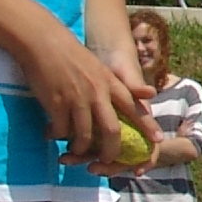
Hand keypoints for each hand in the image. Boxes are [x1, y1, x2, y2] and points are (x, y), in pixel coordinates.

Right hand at [20, 25, 149, 165]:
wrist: (44, 41)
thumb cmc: (71, 54)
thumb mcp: (99, 67)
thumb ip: (114, 85)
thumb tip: (137, 96)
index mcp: (110, 82)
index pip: (134, 108)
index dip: (147, 126)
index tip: (157, 140)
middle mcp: (97, 92)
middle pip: (112, 130)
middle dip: (111, 150)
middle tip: (107, 160)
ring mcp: (77, 99)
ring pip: (84, 135)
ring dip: (80, 148)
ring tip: (75, 151)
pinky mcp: (57, 103)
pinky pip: (61, 130)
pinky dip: (58, 137)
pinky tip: (53, 135)